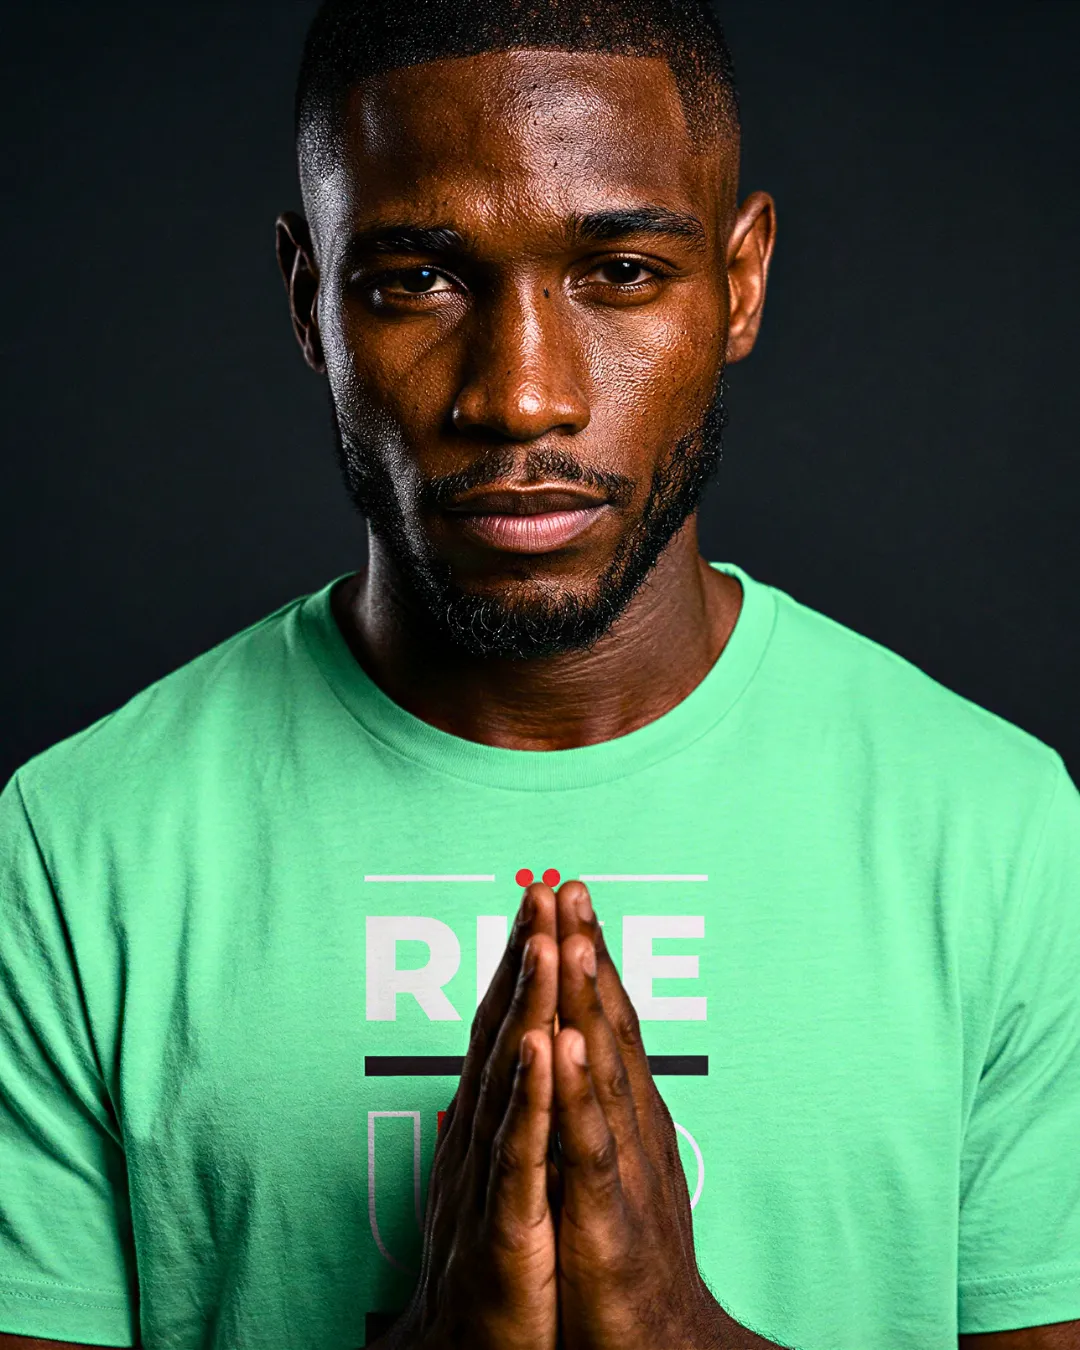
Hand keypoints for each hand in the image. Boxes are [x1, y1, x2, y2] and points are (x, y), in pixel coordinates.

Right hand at [378, 884, 559, 1349]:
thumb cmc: (496, 1272)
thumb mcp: (505, 1180)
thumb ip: (509, 1118)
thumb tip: (512, 1064)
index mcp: (491, 1125)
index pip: (508, 1026)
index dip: (526, 961)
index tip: (546, 899)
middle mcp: (480, 1137)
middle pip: (502, 1031)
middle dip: (526, 957)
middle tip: (545, 888)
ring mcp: (488, 1179)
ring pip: (509, 1076)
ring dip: (526, 1004)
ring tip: (545, 938)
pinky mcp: (502, 1228)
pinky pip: (518, 1153)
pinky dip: (531, 1096)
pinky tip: (542, 1045)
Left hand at [551, 881, 775, 1349]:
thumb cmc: (625, 1263)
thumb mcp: (610, 1170)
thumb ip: (595, 1112)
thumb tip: (576, 1052)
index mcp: (626, 1116)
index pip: (606, 1021)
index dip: (587, 956)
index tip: (568, 896)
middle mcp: (633, 1128)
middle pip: (609, 1026)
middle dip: (588, 952)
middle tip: (569, 885)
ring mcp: (625, 1170)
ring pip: (604, 1071)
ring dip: (589, 1001)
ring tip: (574, 937)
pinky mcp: (608, 1221)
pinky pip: (589, 1147)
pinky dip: (578, 1092)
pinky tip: (565, 1046)